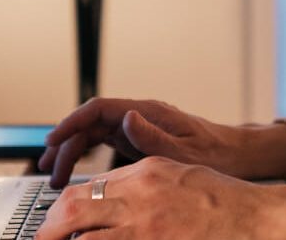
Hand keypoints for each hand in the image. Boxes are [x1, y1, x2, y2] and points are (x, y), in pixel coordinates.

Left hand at [33, 158, 285, 239]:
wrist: (255, 218)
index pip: (86, 188)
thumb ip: (139, 176)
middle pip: (73, 211)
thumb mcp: (176, 171)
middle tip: (42, 239)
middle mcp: (139, 198)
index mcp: (143, 173)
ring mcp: (145, 226)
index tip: (54, 222)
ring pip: (84, 238)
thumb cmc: (223, 198)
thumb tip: (107, 189)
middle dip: (50, 229)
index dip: (62, 209)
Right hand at [38, 98, 285, 186]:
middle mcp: (141, 117)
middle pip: (91, 123)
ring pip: (95, 135)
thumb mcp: (185, 150)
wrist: (236, 156)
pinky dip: (87, 158)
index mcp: (149, 112)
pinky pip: (105, 145)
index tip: (52, 139)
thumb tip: (127, 117)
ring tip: (55, 176)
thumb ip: (154, 136)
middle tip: (49, 171)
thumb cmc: (215, 153)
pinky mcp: (141, 141)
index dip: (72, 121)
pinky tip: (76, 173)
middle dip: (66, 143)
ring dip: (72, 152)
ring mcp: (139, 128)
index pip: (100, 109)